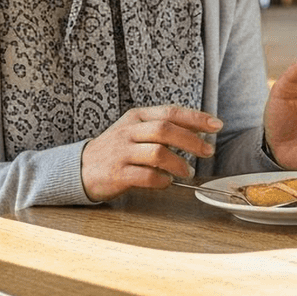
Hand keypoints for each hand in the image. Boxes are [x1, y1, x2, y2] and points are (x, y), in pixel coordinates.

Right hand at [80, 105, 222, 202]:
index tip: (217, 125)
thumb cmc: (116, 149)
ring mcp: (121, 152)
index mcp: (137, 117)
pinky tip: (167, 182)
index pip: (170, 112)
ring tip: (188, 171)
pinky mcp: (116, 174)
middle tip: (208, 151)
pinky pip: (145, 176)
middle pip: (166, 130)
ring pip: (157, 153)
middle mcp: (129, 131)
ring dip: (178, 163)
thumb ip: (162, 127)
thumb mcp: (136, 130)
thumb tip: (199, 130)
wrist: (79, 168)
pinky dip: (161, 180)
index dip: (196, 118)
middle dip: (192, 140)